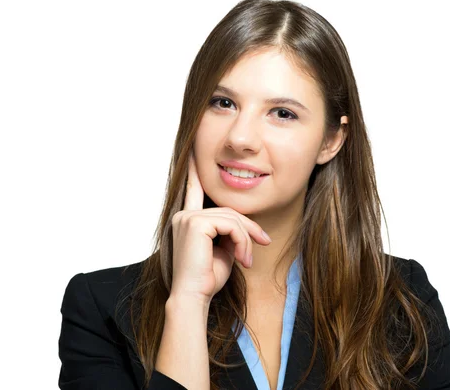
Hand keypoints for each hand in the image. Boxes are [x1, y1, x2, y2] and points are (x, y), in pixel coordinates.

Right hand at [169, 151, 271, 304]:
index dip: (194, 170)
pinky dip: (243, 241)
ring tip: (249, 259)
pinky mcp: (196, 223)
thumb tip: (243, 227)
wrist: (195, 298)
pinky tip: (243, 259)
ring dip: (247, 239)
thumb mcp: (224, 250)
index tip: (194, 150)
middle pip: (228, 209)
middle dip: (249, 227)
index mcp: (187, 219)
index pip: (194, 189)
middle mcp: (184, 215)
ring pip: (232, 217)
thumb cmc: (208, 279)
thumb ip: (230, 232)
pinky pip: (231, 224)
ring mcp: (188, 218)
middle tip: (265, 242)